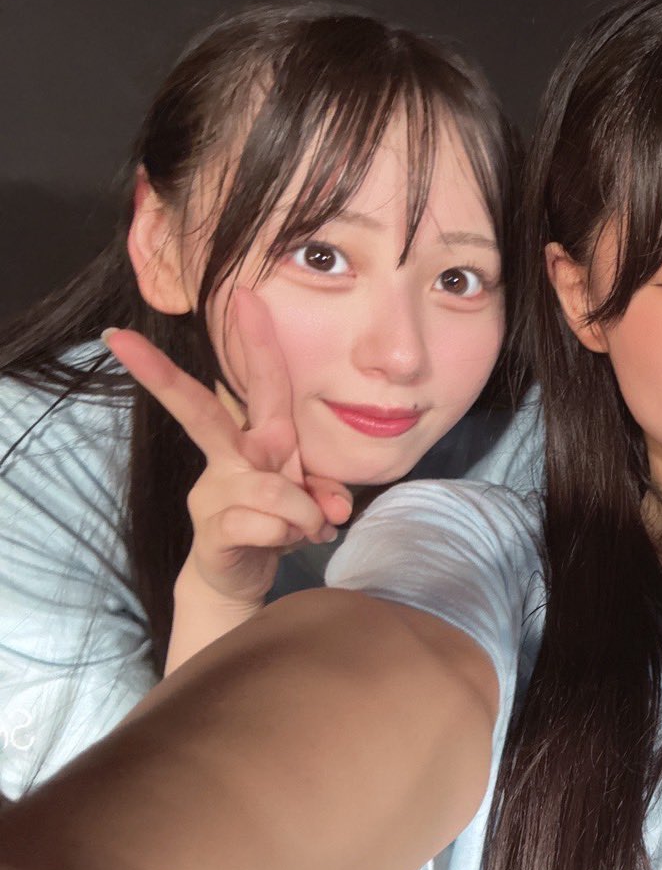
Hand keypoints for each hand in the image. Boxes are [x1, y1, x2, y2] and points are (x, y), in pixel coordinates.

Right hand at [104, 291, 352, 609]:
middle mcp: (231, 457)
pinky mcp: (214, 529)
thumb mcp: (310, 502)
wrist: (240, 576)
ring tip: (309, 528)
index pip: (260, 383)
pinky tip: (287, 543)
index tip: (244, 293)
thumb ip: (325, 493)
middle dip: (163, 376)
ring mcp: (215, 492)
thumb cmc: (275, 522)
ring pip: (274, 490)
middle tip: (120, 337)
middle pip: (200, 411)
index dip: (254, 340)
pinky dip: (290, 537)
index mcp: (258, 439)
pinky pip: (267, 525)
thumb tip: (333, 508)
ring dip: (305, 513)